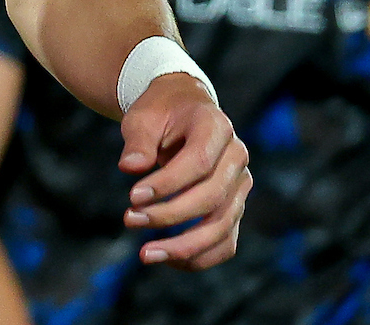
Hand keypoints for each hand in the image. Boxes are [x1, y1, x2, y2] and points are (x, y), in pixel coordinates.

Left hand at [118, 74, 249, 267]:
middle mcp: (236, 157)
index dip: (168, 184)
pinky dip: (200, 257)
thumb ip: (138, 140)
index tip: (132, 196)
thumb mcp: (143, 116)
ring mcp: (239, 185)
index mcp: (216, 126)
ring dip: (184, 246)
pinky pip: (226, 242)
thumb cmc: (160, 112)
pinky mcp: (234, 207)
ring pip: (222, 226)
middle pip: (212, 197)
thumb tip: (130, 166)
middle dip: (170, 215)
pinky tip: (167, 259)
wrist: (182, 109)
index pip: (199, 162)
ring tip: (146, 254)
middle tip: (130, 219)